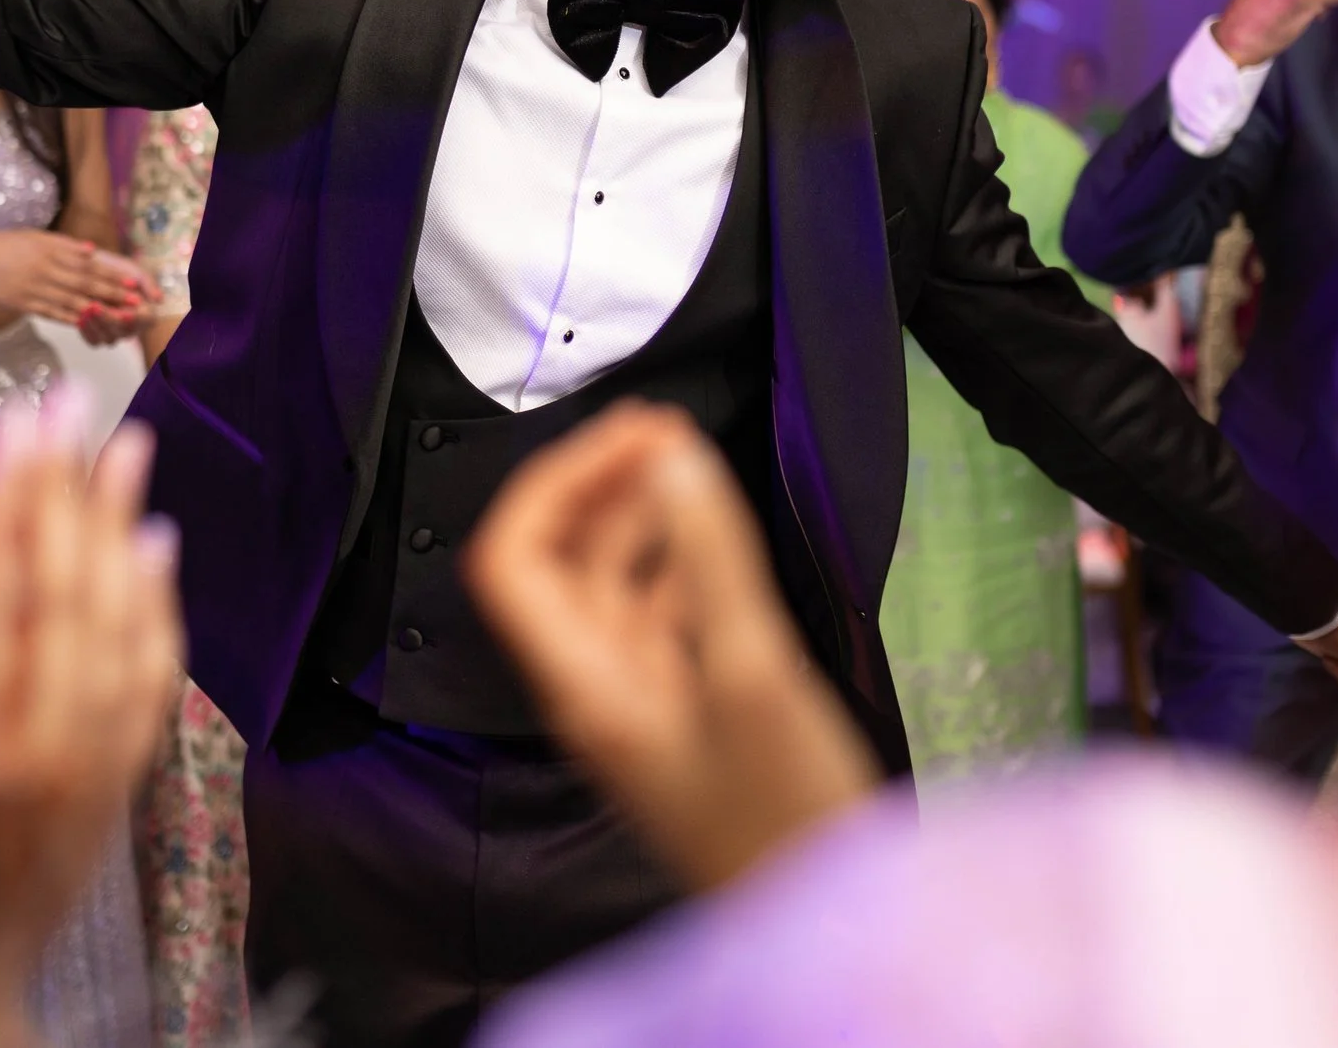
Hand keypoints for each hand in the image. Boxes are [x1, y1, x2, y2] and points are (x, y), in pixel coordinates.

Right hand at [0, 231, 150, 323]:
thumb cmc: (0, 246)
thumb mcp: (32, 237)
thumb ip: (63, 245)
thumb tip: (91, 251)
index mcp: (49, 247)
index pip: (88, 263)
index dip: (112, 274)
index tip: (133, 282)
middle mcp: (45, 266)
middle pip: (85, 282)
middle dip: (113, 293)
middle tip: (135, 302)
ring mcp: (34, 286)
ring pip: (72, 300)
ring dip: (99, 310)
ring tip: (120, 317)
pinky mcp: (23, 303)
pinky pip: (53, 313)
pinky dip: (73, 319)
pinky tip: (90, 325)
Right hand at [0, 389, 180, 1039]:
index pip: (2, 610)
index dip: (8, 513)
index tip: (12, 429)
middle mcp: (48, 763)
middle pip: (69, 605)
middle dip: (68, 495)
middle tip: (68, 404)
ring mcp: (92, 773)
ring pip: (121, 635)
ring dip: (122, 534)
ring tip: (125, 447)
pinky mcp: (115, 786)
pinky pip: (150, 687)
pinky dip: (157, 610)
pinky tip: (158, 547)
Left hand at [74, 257, 160, 346]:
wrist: (94, 269)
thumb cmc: (117, 269)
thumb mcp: (134, 271)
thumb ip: (147, 283)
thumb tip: (159, 299)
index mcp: (146, 313)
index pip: (145, 320)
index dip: (135, 318)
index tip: (124, 312)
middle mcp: (132, 328)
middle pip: (124, 331)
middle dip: (109, 319)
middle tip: (96, 306)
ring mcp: (115, 333)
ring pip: (108, 339)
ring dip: (96, 326)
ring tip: (85, 311)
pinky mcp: (97, 335)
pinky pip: (93, 341)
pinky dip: (86, 331)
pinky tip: (78, 318)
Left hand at [463, 403, 880, 890]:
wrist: (825, 909)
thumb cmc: (784, 813)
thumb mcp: (750, 670)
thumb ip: (710, 557)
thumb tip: (671, 457)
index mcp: (583, 685)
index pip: (513, 560)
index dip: (554, 484)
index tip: (625, 436)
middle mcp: (593, 689)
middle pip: (561, 563)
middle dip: (601, 484)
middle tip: (664, 427)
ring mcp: (637, 700)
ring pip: (612, 584)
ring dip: (640, 516)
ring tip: (688, 458)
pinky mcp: (682, 709)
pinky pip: (658, 617)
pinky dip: (679, 563)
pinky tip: (717, 536)